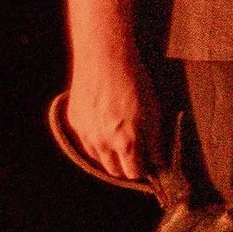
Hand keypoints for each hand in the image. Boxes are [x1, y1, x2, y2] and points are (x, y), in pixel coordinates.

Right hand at [65, 47, 165, 184]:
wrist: (104, 58)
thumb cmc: (134, 83)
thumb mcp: (153, 112)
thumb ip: (155, 142)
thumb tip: (158, 162)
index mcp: (126, 142)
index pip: (133, 173)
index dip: (142, 169)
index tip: (147, 162)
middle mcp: (102, 143)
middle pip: (113, 171)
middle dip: (125, 165)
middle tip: (134, 151)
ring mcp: (85, 133)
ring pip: (98, 158)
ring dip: (109, 154)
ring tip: (118, 137)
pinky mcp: (74, 122)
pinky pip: (85, 140)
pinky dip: (95, 139)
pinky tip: (104, 123)